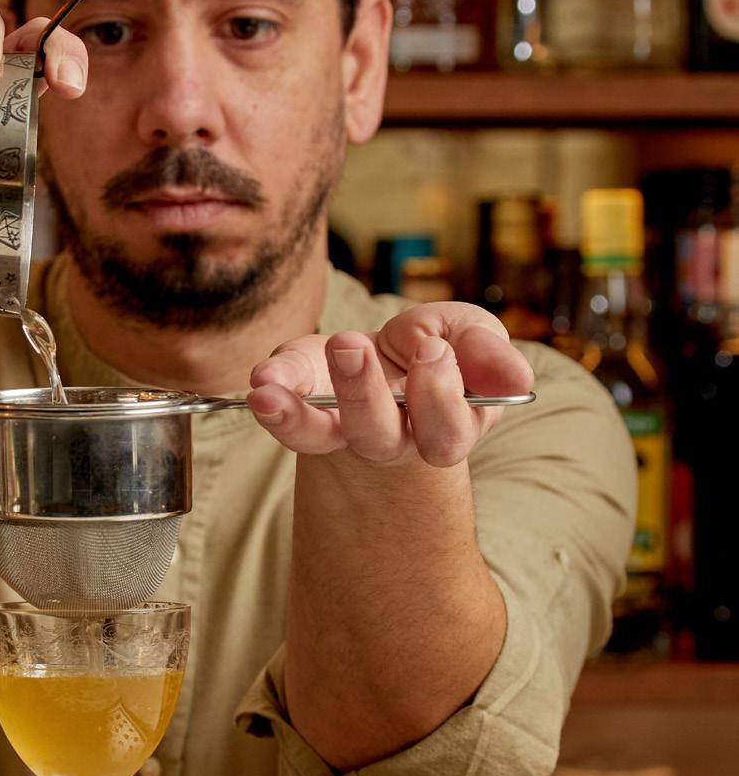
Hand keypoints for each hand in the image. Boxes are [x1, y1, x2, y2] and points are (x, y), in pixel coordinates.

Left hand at [246, 303, 533, 467]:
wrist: (385, 358)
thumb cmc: (432, 349)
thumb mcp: (468, 337)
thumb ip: (487, 350)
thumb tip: (515, 377)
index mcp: (444, 426)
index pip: (445, 430)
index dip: (438, 395)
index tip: (431, 349)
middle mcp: (390, 438)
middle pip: (378, 436)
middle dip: (363, 393)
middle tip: (350, 344)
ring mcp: (340, 430)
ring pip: (323, 434)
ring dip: (299, 408)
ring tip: (277, 377)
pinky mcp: (302, 411)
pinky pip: (285, 419)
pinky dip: (273, 401)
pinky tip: (260, 384)